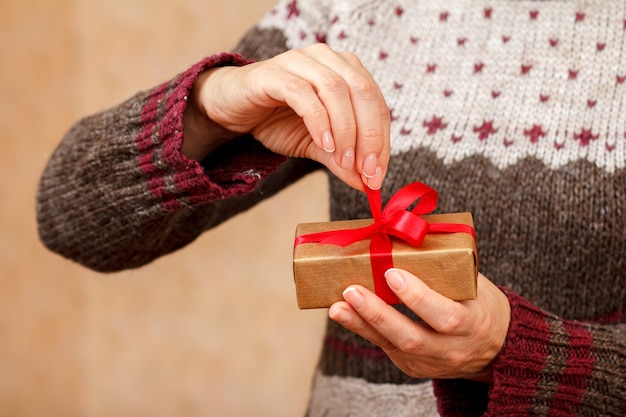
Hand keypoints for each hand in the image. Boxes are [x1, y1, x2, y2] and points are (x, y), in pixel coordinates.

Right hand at [183, 44, 389, 189]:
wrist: (233, 108)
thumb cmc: (277, 119)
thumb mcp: (316, 145)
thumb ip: (342, 159)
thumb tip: (367, 184)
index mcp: (346, 71)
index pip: (376, 104)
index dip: (382, 140)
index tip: (377, 174)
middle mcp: (327, 59)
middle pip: (363, 92)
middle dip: (370, 136)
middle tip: (366, 170)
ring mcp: (300, 61)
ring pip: (336, 89)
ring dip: (345, 130)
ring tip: (344, 160)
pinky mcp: (273, 73)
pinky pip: (303, 93)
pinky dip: (318, 120)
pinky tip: (322, 144)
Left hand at [328, 269, 510, 382]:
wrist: (495, 347)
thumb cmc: (480, 303)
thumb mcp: (474, 284)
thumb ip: (445, 266)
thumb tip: (406, 231)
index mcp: (473, 323)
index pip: (444, 315)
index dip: (417, 297)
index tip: (391, 274)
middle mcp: (452, 348)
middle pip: (411, 338)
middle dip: (378, 315)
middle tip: (352, 291)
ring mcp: (431, 362)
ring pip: (394, 347)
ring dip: (362, 325)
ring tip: (337, 306)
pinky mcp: (414, 367)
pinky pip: (386, 349)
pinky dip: (364, 330)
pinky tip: (345, 314)